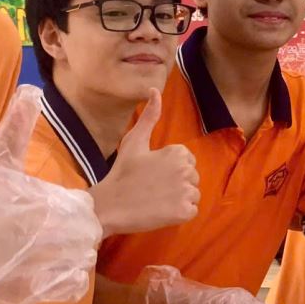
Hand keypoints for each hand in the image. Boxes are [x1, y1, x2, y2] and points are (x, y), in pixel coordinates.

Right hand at [88, 91, 200, 236]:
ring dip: (179, 199)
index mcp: (178, 152)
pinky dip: (180, 213)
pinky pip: (192, 210)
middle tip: (152, 188)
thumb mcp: (134, 141)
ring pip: (193, 194)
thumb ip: (149, 116)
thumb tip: (155, 90)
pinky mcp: (185, 212)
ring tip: (156, 199)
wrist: (111, 205)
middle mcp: (186, 170)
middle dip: (176, 183)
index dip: (170, 169)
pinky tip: (162, 210)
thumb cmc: (122, 172)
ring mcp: (186, 191)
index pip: (186, 161)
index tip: (152, 174)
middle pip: (192, 178)